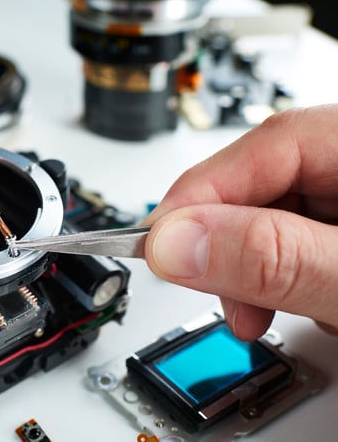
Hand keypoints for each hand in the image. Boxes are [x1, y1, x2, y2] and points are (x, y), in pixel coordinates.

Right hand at [143, 104, 337, 339]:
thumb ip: (273, 258)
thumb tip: (175, 244)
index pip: (269, 143)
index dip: (200, 194)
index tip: (155, 244)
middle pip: (266, 180)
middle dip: (228, 244)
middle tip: (206, 288)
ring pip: (278, 214)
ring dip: (254, 269)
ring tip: (259, 314)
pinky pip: (301, 238)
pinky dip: (283, 276)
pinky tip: (298, 303)